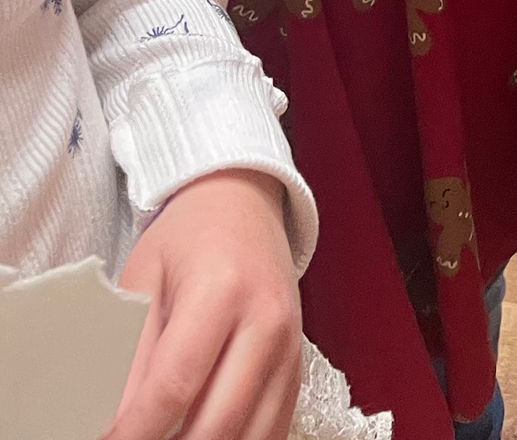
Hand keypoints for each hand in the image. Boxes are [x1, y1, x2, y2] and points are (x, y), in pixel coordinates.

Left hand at [107, 170, 299, 439]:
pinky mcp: (297, 367)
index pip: (174, 387)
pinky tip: (202, 436)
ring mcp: (290, 348)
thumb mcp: (144, 278)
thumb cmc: (188, 238)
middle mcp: (266, 323)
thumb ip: (131, 351)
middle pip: (216, 425)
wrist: (244, 204)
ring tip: (167, 439)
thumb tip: (114, 423)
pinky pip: (272, 431)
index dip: (135, 433)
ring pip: (248, 438)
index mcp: (222, 290)